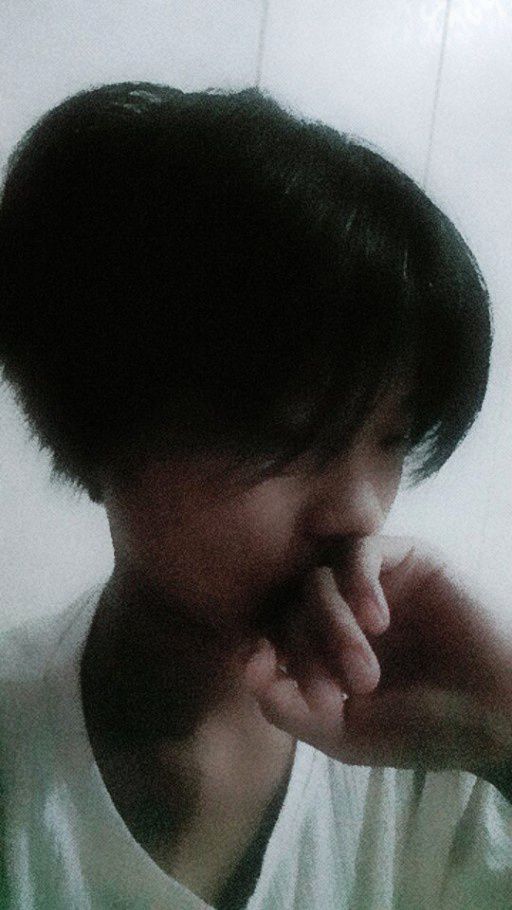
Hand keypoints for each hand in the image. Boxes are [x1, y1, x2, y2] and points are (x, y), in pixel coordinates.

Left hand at [243, 536, 511, 779]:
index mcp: (322, 648)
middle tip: (339, 694)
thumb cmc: (424, 729)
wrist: (498, 717)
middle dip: (305, 652)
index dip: (261, 651)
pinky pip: (360, 550)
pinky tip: (378, 622)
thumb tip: (244, 665)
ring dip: (330, 625)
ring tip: (364, 674)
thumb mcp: (344, 733)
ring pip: (318, 577)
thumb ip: (287, 705)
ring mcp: (372, 583)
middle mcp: (341, 610)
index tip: (267, 674)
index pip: (270, 633)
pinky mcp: (406, 558)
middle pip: (290, 606)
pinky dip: (357, 583)